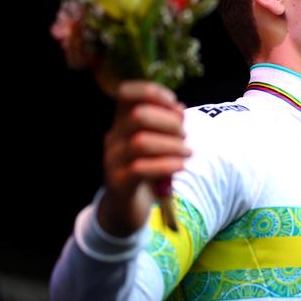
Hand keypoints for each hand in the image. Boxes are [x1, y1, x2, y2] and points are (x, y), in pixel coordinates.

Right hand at [97, 81, 190, 236]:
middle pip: (138, 116)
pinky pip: (140, 169)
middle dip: (169, 122)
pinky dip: (166, 165)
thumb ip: (168, 124)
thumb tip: (179, 108)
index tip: (175, 103)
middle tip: (185, 135)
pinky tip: (181, 166)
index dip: (152, 92)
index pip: (126, 93)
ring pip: (140, 142)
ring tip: (187, 152)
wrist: (126, 207)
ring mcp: (113, 160)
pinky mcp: (119, 183)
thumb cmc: (147, 168)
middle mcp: (114, 137)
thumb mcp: (158, 143)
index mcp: (122, 122)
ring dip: (172, 145)